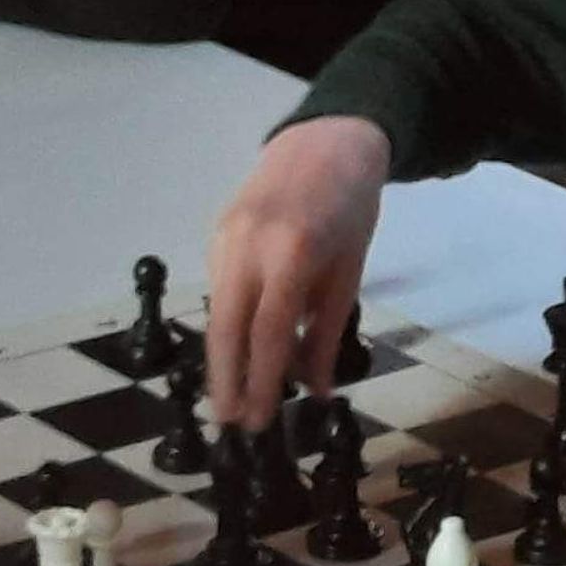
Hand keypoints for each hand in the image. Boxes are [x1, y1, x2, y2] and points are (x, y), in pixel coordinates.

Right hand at [206, 116, 391, 431]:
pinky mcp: (215, 234)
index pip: (267, 333)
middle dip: (225, 381)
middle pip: (225, 328)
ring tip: (232, 401)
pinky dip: (228, 327)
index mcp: (290, 253)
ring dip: (222, 360)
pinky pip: (220, 291)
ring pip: (217, 312)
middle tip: (231, 425)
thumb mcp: (349, 273)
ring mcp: (225, 237)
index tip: (258, 422)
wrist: (324, 141)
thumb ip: (327, 333)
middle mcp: (248, 245)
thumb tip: (315, 390)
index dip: (260, 382)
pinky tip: (237, 354)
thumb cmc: (350, 209)